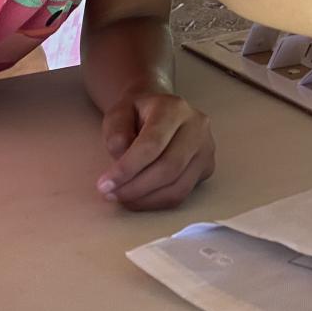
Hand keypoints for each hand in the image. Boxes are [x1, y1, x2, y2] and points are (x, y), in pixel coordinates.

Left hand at [95, 92, 214, 210]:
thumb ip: (116, 133)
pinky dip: (157, 202)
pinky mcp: (207, 167)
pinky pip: (182, 193)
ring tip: (122, 198)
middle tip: (111, 195)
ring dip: (146, 199)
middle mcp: (197, 126)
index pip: (153, 143)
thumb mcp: (118, 114)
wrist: (161, 110)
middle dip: (136, 188)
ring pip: (178, 186)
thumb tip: (122, 161)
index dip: (128, 168)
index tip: (104, 184)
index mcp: (174, 108)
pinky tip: (139, 198)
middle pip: (168, 167)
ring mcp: (206, 148)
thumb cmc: (137, 113)